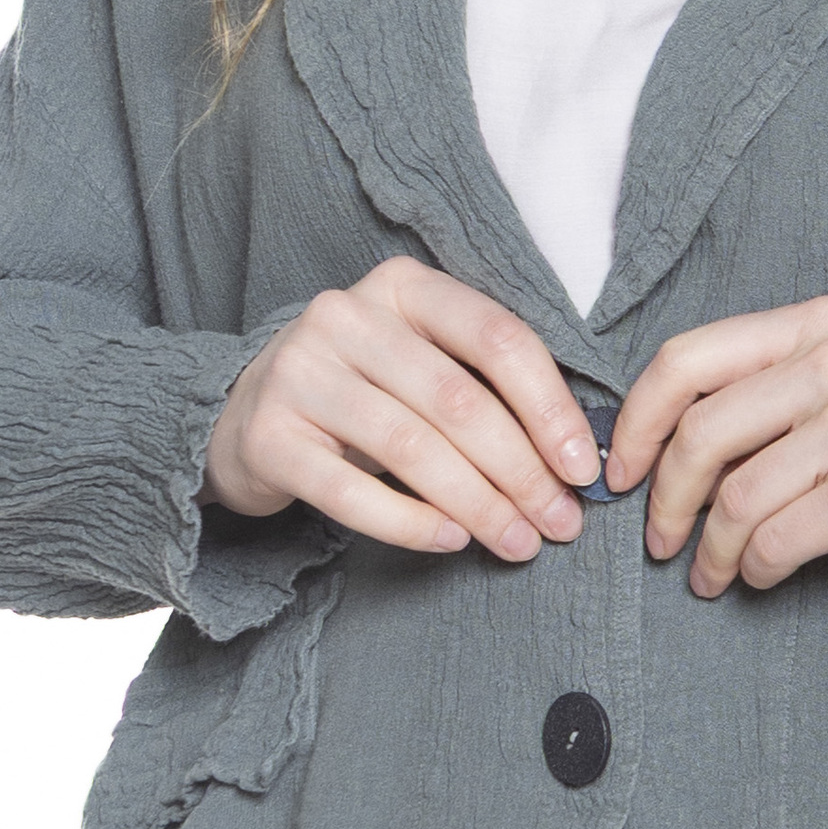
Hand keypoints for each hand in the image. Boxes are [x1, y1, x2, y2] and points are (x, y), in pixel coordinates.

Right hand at [202, 258, 600, 562]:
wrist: (245, 417)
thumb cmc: (363, 393)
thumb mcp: (422, 362)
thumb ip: (487, 386)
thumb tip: (574, 458)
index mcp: (402, 286)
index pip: (497, 338)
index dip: (550, 407)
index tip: (582, 469)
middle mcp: (345, 315)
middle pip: (458, 400)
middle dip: (521, 471)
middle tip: (559, 523)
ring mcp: (298, 371)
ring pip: (412, 447)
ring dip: (478, 505)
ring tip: (517, 542)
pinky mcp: (267, 436)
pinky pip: (351, 492)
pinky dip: (410, 523)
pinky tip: (451, 542)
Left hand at [607, 297, 827, 597]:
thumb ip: (774, 380)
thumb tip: (668, 439)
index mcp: (816, 325)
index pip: (687, 359)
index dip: (638, 420)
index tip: (622, 468)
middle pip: (701, 434)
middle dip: (665, 499)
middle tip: (658, 541)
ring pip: (734, 498)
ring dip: (708, 550)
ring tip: (707, 574)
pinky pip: (774, 539)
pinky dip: (752, 567)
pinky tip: (756, 575)